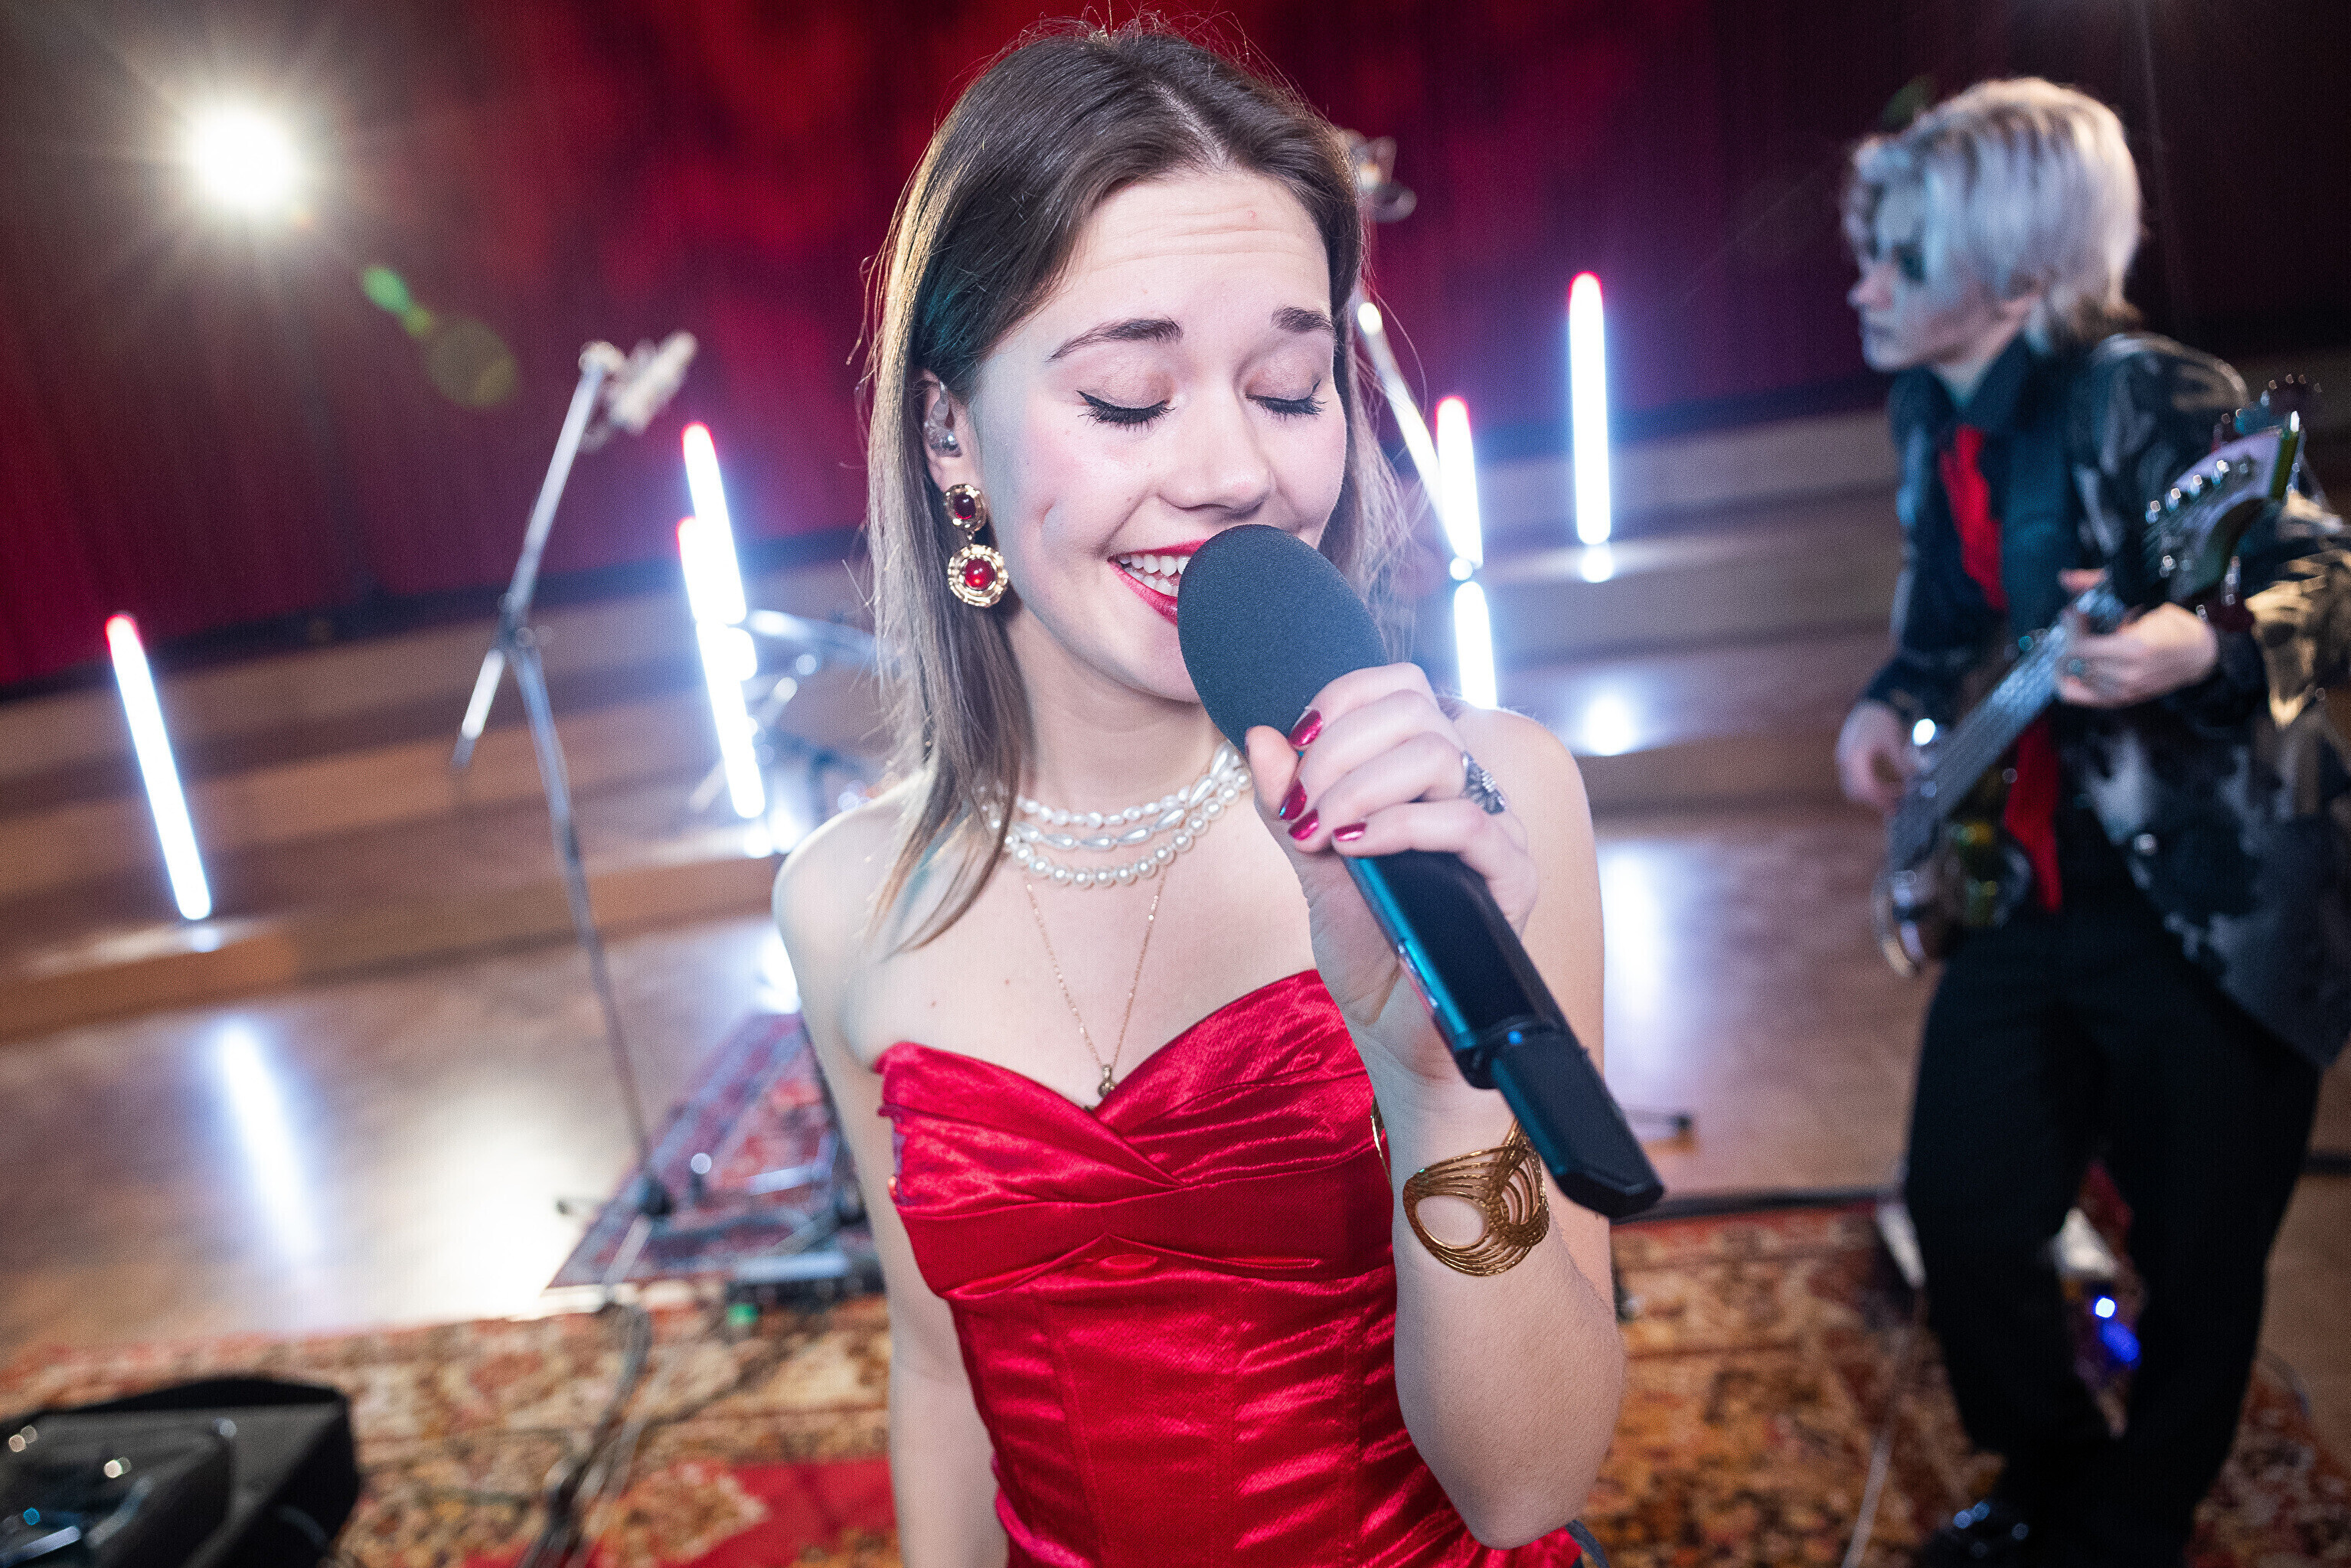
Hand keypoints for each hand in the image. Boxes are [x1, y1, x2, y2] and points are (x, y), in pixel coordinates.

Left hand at [1243, 664, 1536, 1096]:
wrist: (1395, 1031)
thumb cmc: (1366, 947)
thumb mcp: (1311, 865)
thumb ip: (1287, 804)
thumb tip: (1261, 736)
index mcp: (1422, 776)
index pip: (1401, 688)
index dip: (1342, 700)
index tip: (1295, 748)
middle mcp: (1464, 790)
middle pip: (1416, 710)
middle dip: (1338, 749)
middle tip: (1301, 808)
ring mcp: (1493, 830)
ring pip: (1438, 754)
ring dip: (1360, 784)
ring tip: (1322, 833)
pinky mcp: (1511, 877)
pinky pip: (1466, 822)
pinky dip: (1399, 825)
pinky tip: (1355, 848)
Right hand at [1836, 700, 1913, 816]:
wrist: (1874, 701)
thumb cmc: (1883, 718)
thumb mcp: (1894, 741)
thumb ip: (1902, 763)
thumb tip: (1914, 782)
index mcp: (1854, 758)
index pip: (1864, 789)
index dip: (1880, 800)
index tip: (1895, 807)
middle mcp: (1845, 760)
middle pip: (1856, 791)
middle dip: (1876, 800)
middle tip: (1896, 805)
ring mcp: (1845, 758)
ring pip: (1855, 786)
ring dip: (1874, 792)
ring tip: (1896, 793)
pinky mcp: (1850, 755)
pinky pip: (1857, 777)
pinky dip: (1871, 783)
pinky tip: (1888, 783)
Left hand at [2053, 568, 2217, 706]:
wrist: (2199, 655)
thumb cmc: (2172, 626)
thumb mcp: (2143, 601)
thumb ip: (2099, 586)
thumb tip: (2065, 577)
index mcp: (2134, 649)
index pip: (2080, 646)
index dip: (2071, 626)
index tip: (2072, 612)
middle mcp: (2127, 675)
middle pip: (2072, 662)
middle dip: (2067, 639)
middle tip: (2073, 625)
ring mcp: (2124, 690)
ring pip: (2071, 678)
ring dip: (2066, 659)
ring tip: (2075, 641)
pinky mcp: (2121, 699)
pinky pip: (2078, 696)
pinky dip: (2068, 680)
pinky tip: (2069, 666)